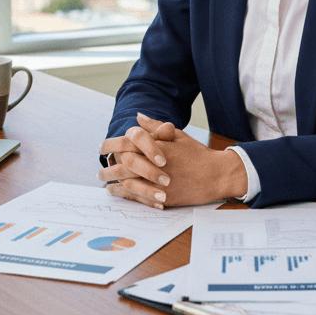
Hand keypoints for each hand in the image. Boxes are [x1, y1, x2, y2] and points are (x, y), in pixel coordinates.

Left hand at [101, 115, 248, 207]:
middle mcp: (155, 164)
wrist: (216, 175)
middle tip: (99, 169)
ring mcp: (158, 182)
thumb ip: (155, 127)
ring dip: (112, 182)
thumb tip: (138, 116)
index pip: (127, 143)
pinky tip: (117, 192)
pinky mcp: (162, 198)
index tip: (101, 147)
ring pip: (127, 182)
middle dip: (107, 167)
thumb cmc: (197, 154)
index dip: (110, 144)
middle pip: (122, 164)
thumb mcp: (179, 135)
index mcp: (157, 146)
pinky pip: (137, 196)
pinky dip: (124, 194)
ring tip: (104, 182)